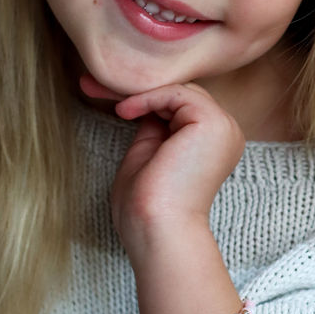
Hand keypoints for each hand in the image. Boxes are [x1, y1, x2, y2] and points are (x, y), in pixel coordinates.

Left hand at [87, 78, 244, 268]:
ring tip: (112, 105)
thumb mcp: (147, 153)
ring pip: (179, 89)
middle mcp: (225, 132)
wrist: (158, 229)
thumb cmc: (147, 205)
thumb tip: (143, 102)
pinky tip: (125, 111)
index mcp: (213, 143)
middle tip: (89, 84)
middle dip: (135, 87)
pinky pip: (177, 93)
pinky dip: (148, 98)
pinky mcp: (214, 123)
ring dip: (140, 92)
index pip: (177, 105)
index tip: (97, 90)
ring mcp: (224, 127)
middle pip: (179, 93)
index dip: (140, 97)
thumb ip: (152, 127)